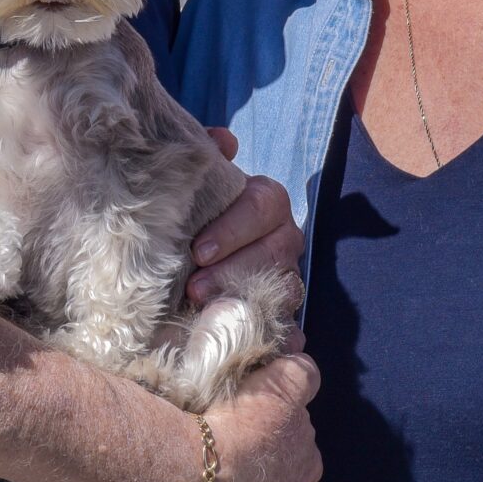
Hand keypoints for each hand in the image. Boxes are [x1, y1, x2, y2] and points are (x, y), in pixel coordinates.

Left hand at [189, 133, 304, 316]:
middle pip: (276, 251)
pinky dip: (280, 334)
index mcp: (267, 201)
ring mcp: (287, 274)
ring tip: (205, 310)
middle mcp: (284, 237)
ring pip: (285, 287)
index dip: (234, 228)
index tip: (199, 250)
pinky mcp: (282, 309)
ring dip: (244, 299)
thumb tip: (222, 141)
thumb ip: (206, 157)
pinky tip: (253, 340)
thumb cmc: (196, 212)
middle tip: (194, 287)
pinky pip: (288, 323)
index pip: (264, 205)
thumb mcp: (197, 182)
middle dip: (234, 269)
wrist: (195, 251)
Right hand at [190, 352, 320, 481]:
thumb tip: (303, 366)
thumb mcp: (280, 385)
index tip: (245, 420)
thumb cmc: (238, 428)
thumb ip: (299, 375)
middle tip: (219, 447)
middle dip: (251, 469)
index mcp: (305, 470)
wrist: (192, 478)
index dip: (270, 431)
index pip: (294, 446)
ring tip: (196, 478)